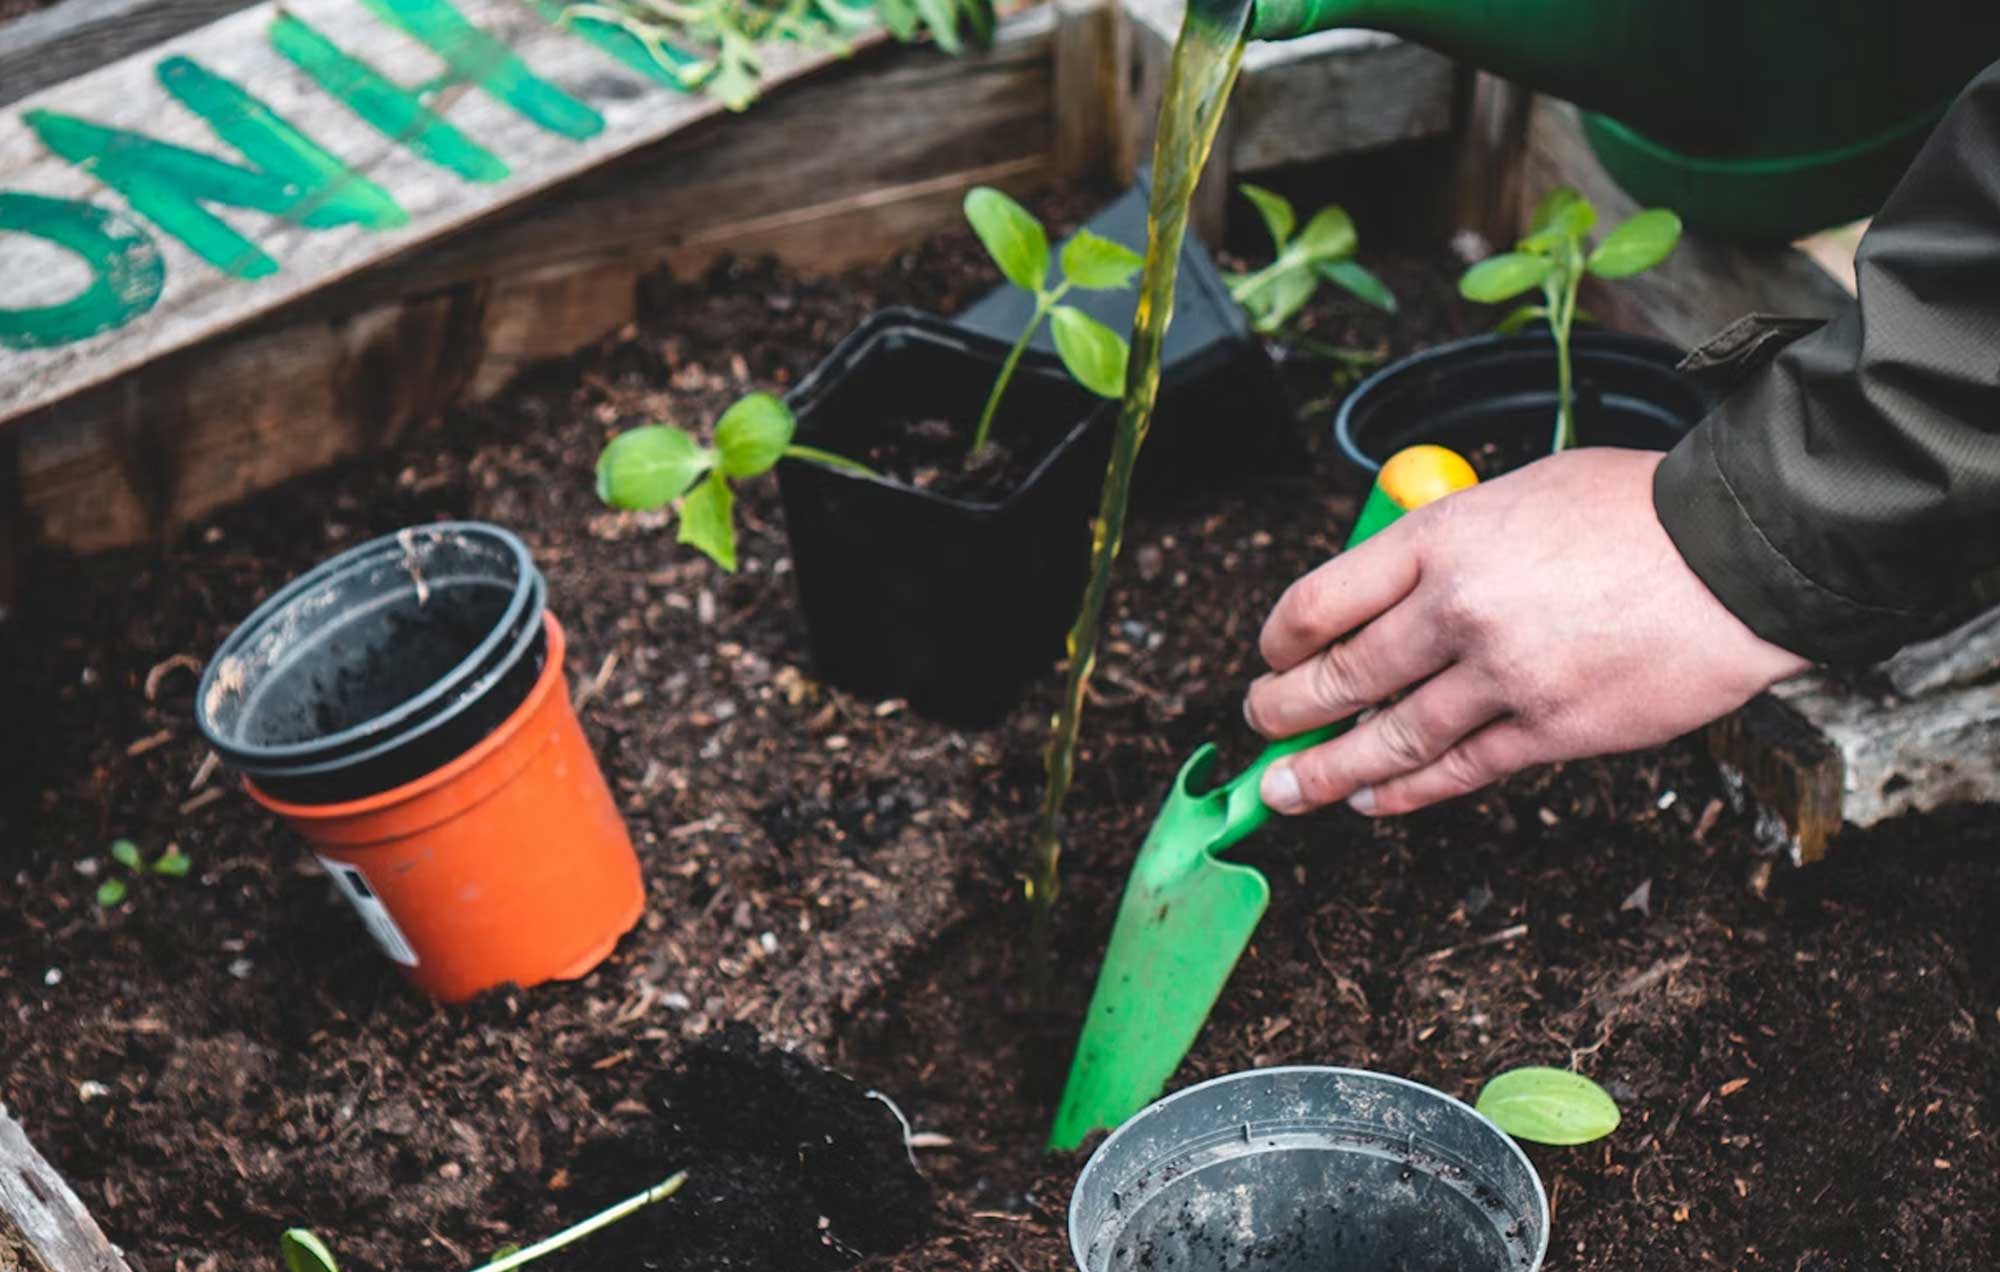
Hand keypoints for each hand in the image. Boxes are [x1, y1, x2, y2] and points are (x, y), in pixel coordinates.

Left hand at [1243, 448, 1810, 815]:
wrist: (1742, 555)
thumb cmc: (1636, 512)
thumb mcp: (1518, 492)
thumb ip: (1450, 541)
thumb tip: (1395, 589)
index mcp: (1442, 538)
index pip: (1322, 599)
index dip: (1280, 637)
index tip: (1270, 653)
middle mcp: (1457, 610)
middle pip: (1340, 676)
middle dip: (1283, 709)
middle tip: (1258, 724)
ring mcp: (1502, 678)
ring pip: (1387, 739)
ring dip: (1324, 771)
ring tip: (1285, 789)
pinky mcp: (1550, 730)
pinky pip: (1457, 772)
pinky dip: (1405, 791)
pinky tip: (1371, 799)